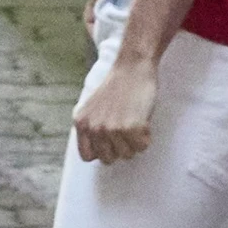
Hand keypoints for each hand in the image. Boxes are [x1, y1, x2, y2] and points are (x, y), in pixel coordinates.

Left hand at [72, 45, 155, 161]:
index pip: (87, 156)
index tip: (110, 142)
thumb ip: (91, 128)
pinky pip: (142, 147)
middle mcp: (94, 128)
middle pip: (108, 159)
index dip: (101, 151)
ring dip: (134, 142)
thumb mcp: (92, 108)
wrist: (132, 68)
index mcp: (81, 123)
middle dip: (119, 147)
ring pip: (127, 155)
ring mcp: (112, 129)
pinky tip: (142, 120)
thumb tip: (95, 154)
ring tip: (133, 120)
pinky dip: (146, 137)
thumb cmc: (117, 87)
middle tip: (125, 128)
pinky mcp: (131, 128)